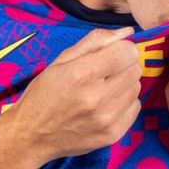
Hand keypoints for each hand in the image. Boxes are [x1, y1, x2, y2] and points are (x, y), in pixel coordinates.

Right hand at [9, 26, 141, 168]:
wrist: (31, 135)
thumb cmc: (44, 93)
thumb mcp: (61, 60)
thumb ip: (95, 41)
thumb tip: (127, 32)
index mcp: (81, 73)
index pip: (127, 52)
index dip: (122, 49)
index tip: (112, 54)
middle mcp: (96, 97)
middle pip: (135, 69)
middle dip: (123, 66)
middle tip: (105, 73)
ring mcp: (106, 119)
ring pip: (136, 88)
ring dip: (124, 85)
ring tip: (103, 90)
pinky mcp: (113, 134)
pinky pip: (135, 108)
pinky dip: (124, 103)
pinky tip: (106, 105)